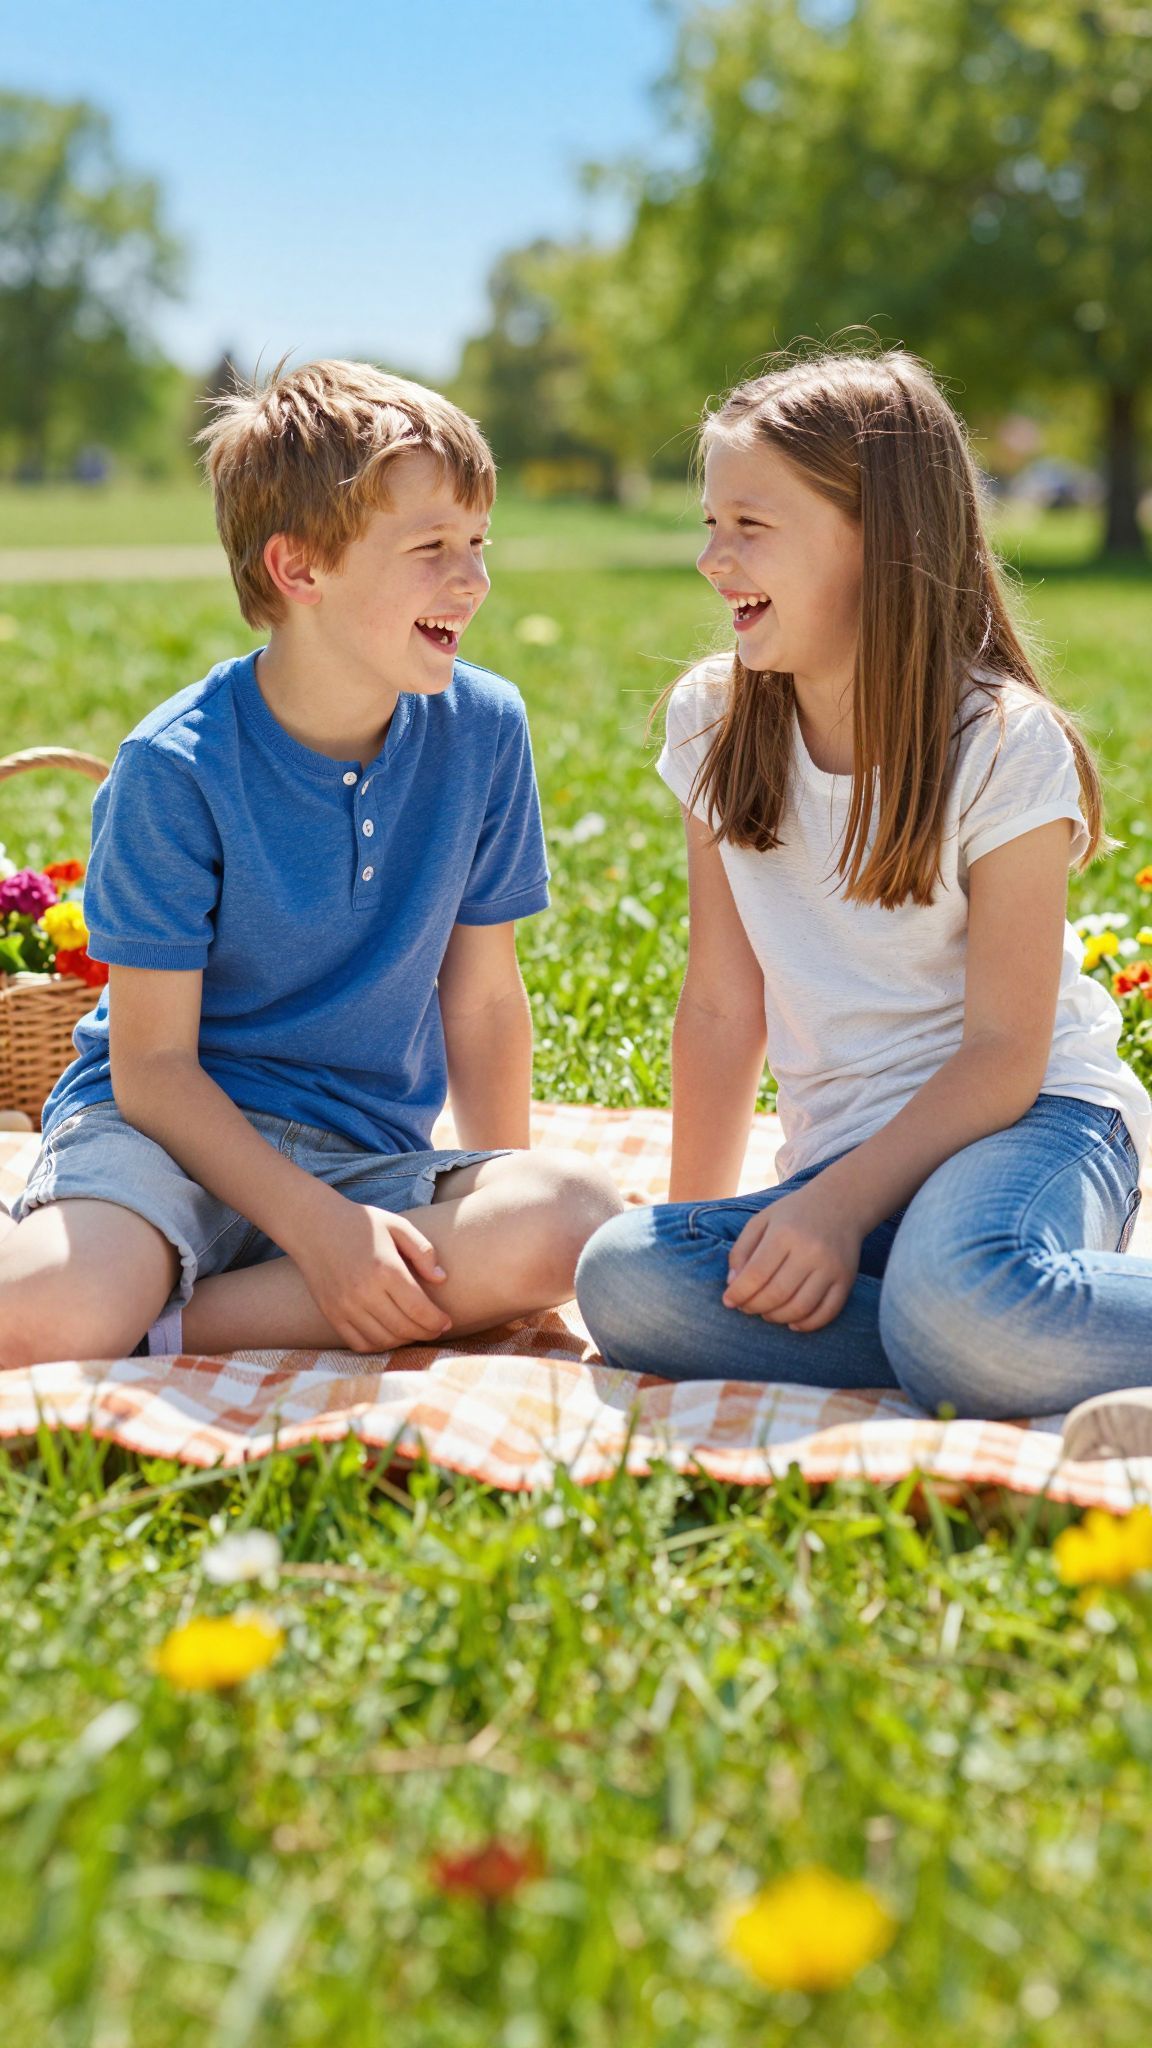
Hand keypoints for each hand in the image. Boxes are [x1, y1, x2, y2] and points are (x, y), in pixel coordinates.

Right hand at [294, 1193, 451, 1353]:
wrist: (313, 1224)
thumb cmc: (360, 1222)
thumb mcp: (397, 1226)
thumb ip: (423, 1251)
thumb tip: (441, 1279)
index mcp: (385, 1269)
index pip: (420, 1310)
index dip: (438, 1322)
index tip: (446, 1322)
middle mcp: (364, 1292)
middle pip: (404, 1329)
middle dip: (426, 1333)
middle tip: (435, 1329)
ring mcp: (345, 1306)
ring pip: (383, 1341)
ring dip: (404, 1341)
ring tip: (414, 1331)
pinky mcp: (331, 1314)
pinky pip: (359, 1344)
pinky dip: (378, 1346)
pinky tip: (389, 1335)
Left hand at [722, 1184, 862, 1332]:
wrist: (841, 1203)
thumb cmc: (794, 1214)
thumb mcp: (761, 1220)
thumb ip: (741, 1250)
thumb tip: (732, 1285)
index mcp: (785, 1233)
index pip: (756, 1274)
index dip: (739, 1293)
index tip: (728, 1301)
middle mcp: (810, 1251)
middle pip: (777, 1294)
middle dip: (754, 1307)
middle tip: (746, 1308)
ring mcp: (831, 1267)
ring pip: (801, 1308)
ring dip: (777, 1318)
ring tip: (766, 1313)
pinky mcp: (846, 1280)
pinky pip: (827, 1313)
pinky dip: (807, 1325)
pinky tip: (792, 1322)